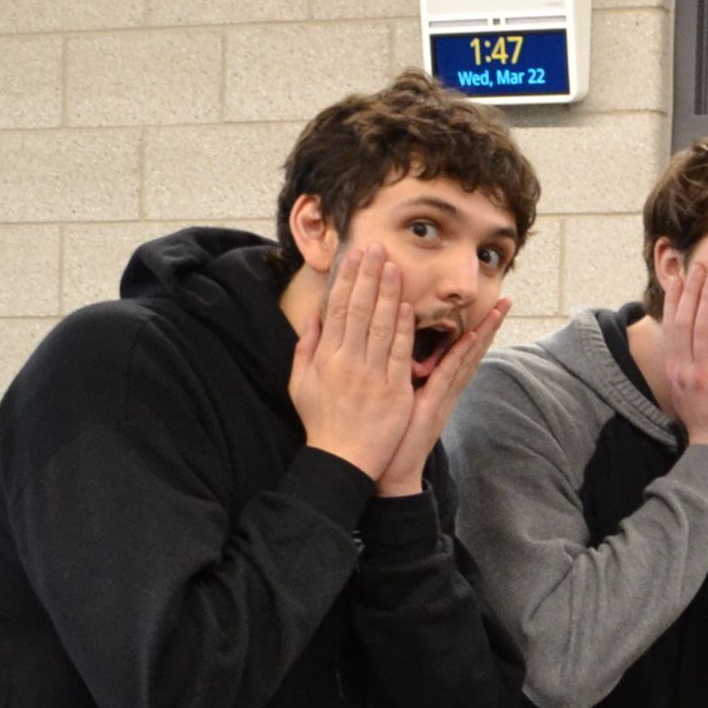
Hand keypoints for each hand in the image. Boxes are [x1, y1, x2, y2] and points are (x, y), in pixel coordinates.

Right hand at [290, 244, 416, 475]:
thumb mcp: (300, 383)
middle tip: (377, 247)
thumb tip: (314, 316)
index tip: (355, 256)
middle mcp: (348, 361)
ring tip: (395, 266)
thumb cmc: (321, 421)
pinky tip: (408, 305)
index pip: (339, 308)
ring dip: (389, 293)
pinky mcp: (394, 390)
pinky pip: (400, 353)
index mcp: (326, 356)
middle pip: (360, 309)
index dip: (348, 279)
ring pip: (382, 325)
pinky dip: (404, 328)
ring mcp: (372, 375)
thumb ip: (306, 347)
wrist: (341, 459)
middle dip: (369, 276)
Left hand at [374, 297, 508, 497]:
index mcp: (437, 386)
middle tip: (506, 300)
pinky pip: (449, 374)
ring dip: (484, 334)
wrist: (390, 471)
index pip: (459, 352)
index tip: (487, 306)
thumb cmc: (388, 436)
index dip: (474, 329)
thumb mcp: (395, 398)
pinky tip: (473, 337)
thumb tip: (394, 350)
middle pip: (472, 351)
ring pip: (467, 358)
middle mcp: (446, 389)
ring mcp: (443, 396)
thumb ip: (399, 375)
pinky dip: (462, 355)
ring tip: (499, 310)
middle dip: (490, 326)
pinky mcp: (434, 404)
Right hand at [663, 260, 707, 467]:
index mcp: (675, 371)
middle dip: (690, 291)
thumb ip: (686, 370)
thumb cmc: (705, 425)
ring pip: (701, 329)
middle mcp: (683, 369)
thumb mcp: (687, 393)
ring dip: (706, 299)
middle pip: (683, 322)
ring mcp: (700, 375)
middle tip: (698, 267)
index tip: (679, 279)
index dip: (675, 301)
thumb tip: (685, 352)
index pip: (672, 328)